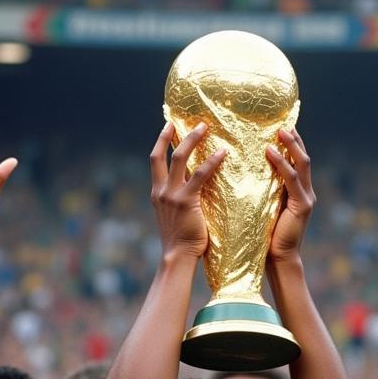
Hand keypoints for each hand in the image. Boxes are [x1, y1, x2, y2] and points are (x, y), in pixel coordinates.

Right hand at [149, 121, 225, 262]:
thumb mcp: (174, 217)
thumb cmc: (181, 242)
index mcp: (156, 194)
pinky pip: (200, 175)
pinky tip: (222, 153)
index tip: (169, 126)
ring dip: (192, 140)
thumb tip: (194, 190)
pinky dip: (211, 162)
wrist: (177, 256)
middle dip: (173, 135)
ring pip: (179, 159)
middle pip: (163, 155)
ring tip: (205, 128)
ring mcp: (171, 195)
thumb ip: (179, 201)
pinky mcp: (186, 201)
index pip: (155, 161)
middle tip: (190, 122)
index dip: (161, 141)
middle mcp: (160, 191)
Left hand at [265, 127, 314, 263]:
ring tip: (279, 130)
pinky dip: (282, 164)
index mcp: (298, 190)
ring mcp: (306, 197)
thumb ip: (263, 190)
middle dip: (294, 138)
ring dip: (291, 145)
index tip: (280, 124)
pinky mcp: (302, 205)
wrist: (277, 258)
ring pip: (302, 163)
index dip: (291, 142)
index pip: (296, 160)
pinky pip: (292, 179)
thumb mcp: (264, 206)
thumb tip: (244, 172)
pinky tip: (271, 152)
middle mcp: (306, 190)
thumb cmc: (265, 235)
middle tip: (281, 121)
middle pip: (303, 156)